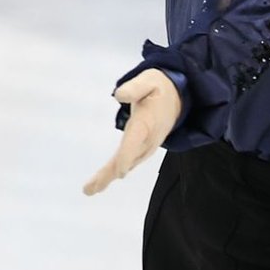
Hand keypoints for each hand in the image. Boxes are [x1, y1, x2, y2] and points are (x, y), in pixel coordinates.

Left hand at [83, 69, 181, 195]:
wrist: (179, 98)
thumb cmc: (159, 88)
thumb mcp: (149, 80)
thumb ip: (135, 87)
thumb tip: (119, 94)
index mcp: (147, 122)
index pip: (137, 140)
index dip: (128, 155)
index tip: (120, 172)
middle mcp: (148, 139)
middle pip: (127, 158)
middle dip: (110, 174)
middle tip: (89, 189)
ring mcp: (147, 146)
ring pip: (127, 163)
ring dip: (109, 176)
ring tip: (91, 189)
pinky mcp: (144, 149)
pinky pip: (129, 162)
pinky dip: (115, 172)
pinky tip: (102, 181)